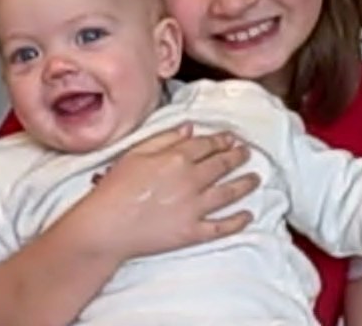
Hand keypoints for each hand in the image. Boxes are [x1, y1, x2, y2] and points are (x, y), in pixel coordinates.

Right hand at [71, 123, 256, 262]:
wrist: (105, 226)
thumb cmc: (115, 187)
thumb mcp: (135, 153)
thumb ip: (165, 138)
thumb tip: (190, 128)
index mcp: (176, 158)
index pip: (207, 145)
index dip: (221, 140)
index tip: (231, 138)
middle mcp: (191, 180)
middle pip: (222, 165)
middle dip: (237, 157)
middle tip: (247, 153)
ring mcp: (194, 207)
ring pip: (228, 193)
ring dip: (245, 184)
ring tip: (256, 178)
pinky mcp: (192, 232)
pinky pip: (221, 226)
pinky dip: (237, 221)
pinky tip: (248, 215)